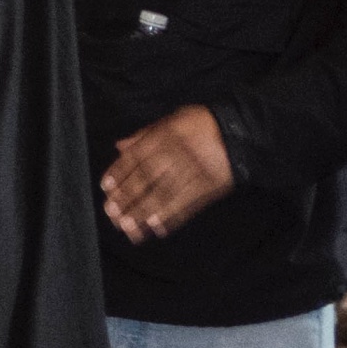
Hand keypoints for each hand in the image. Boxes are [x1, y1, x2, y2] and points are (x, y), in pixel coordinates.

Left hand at [98, 105, 236, 240]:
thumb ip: (144, 134)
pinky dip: (171, 216)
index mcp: (167, 133)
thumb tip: (119, 147)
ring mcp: (194, 170)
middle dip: (128, 197)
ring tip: (129, 226)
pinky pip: (188, 203)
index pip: (138, 154)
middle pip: (148, 177)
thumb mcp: (171, 119)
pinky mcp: (209, 185)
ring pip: (165, 193)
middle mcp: (178, 151)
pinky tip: (157, 227)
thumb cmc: (200, 125)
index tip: (106, 187)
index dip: (120, 171)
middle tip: (112, 213)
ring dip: (144, 212)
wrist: (239, 132)